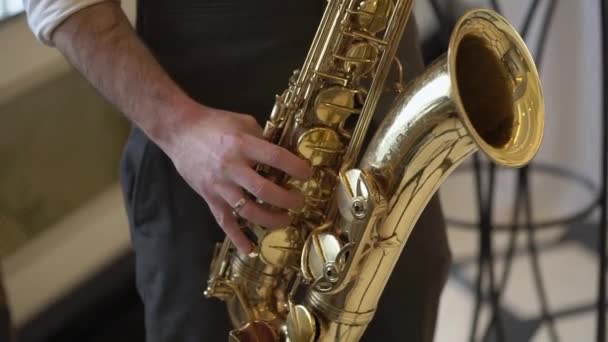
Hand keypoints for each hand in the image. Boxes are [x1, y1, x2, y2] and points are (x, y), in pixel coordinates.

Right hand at [162, 105, 312, 253]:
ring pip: (248, 211)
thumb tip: (283, 155)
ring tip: (286, 219)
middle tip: (299, 201)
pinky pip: (224, 222)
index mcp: (242, 145)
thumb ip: (262, 139)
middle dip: (287, 199)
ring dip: (271, 219)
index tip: (308, 174)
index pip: (276, 158)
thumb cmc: (214, 123)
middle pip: (264, 191)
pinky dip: (237, 238)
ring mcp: (219, 186)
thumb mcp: (242, 122)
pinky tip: (249, 249)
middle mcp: (231, 168)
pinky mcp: (209, 197)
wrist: (179, 131)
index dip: (296, 168)